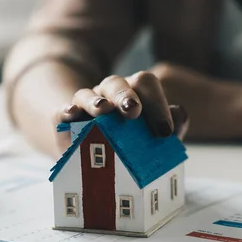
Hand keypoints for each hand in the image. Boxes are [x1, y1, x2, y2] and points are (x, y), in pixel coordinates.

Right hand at [54, 69, 189, 151]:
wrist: (96, 158)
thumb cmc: (132, 145)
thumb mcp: (155, 139)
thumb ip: (172, 126)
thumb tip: (180, 113)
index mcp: (134, 92)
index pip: (145, 84)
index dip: (156, 103)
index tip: (164, 131)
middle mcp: (109, 93)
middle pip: (116, 83)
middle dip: (125, 96)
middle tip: (134, 112)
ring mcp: (85, 104)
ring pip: (87, 93)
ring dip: (96, 101)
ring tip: (104, 111)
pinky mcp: (64, 119)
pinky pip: (62, 110)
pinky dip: (67, 110)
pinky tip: (72, 113)